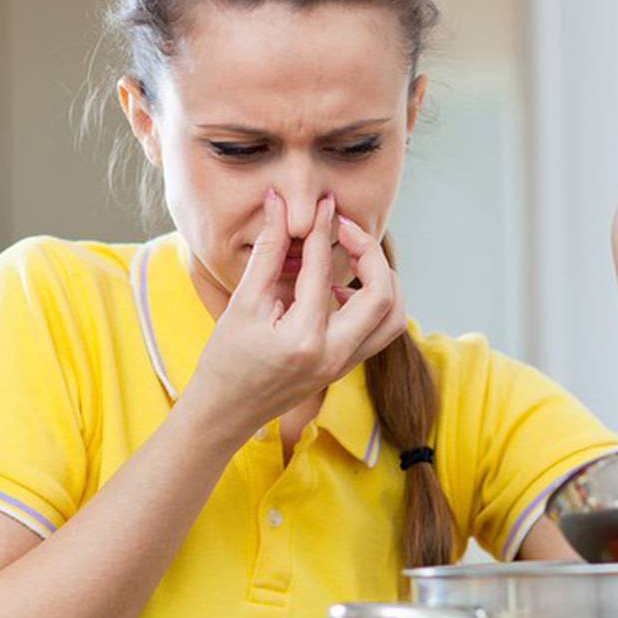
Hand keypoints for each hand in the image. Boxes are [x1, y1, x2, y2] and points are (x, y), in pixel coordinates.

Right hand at [181, 192, 405, 439]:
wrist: (224, 413)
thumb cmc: (225, 361)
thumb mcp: (243, 303)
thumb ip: (268, 252)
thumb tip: (278, 204)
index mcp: (304, 339)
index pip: (324, 271)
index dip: (323, 229)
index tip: (323, 205)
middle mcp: (334, 355)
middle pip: (382, 295)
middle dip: (370, 252)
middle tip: (345, 230)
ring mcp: (344, 365)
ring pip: (392, 316)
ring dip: (380, 279)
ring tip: (350, 258)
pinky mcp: (345, 367)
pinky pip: (379, 331)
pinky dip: (372, 302)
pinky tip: (339, 287)